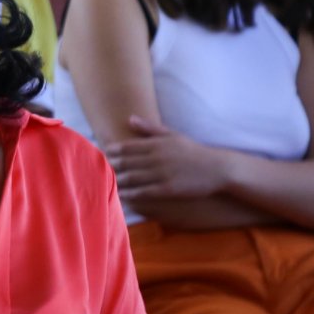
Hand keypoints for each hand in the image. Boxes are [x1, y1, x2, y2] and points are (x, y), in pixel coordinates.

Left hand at [104, 115, 229, 200]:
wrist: (218, 169)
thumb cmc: (193, 152)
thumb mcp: (173, 135)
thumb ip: (150, 128)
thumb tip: (130, 118)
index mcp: (157, 144)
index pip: (126, 147)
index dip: (110, 152)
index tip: (100, 155)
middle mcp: (157, 158)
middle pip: (125, 163)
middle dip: (109, 167)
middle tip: (95, 170)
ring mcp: (162, 174)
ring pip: (131, 178)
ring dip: (116, 181)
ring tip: (103, 183)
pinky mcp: (168, 189)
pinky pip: (143, 192)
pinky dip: (129, 194)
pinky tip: (120, 195)